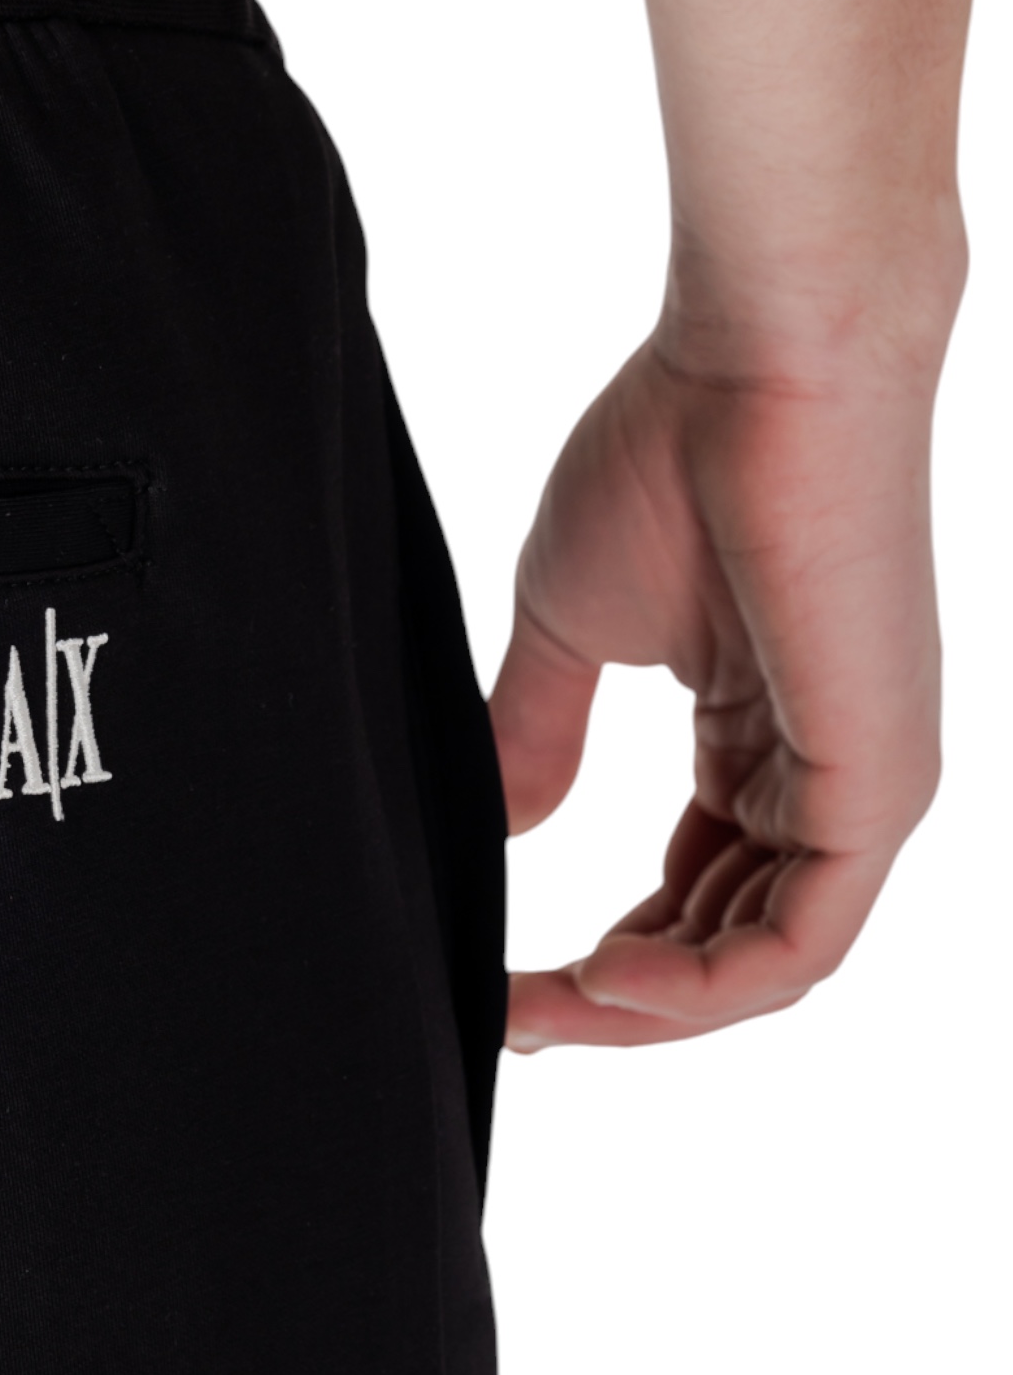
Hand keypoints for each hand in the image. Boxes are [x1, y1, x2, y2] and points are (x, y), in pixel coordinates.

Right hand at [490, 313, 946, 1049]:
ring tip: (546, 1006)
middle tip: (511, 1013)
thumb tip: (497, 828)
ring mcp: (861, 789)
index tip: (503, 978)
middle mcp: (824, 778)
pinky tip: (608, 978)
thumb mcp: (571, 626)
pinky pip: (798, 943)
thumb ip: (537, 734)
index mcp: (764, 743)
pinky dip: (703, 986)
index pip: (692, 899)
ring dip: (648, 1008)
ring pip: (762, 965)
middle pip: (725, 948)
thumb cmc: (674, 456)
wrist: (758, 362)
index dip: (601, 960)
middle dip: (614, 1000)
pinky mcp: (877, 787)